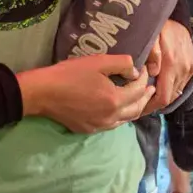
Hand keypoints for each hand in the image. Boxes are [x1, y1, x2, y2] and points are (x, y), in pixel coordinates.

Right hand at [18, 54, 150, 133]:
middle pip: (137, 109)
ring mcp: (100, 126)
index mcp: (115, 100)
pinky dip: (121, 116)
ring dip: (135, 108)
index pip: (138, 90)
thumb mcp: (98, 62)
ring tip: (139, 98)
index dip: (143, 79)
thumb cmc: (69, 75)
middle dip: (145, 97)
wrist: (43, 94)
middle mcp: (111, 117)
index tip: (143, 70)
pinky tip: (119, 108)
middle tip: (150, 87)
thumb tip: (134, 71)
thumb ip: (122, 64)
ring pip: (126, 119)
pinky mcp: (89, 129)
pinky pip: (112, 124)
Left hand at [140, 20, 192, 115]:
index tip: (138, 108)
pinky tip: (160, 85)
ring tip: (148, 95)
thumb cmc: (159, 28)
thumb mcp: (150, 36)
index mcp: (170, 63)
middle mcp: (183, 68)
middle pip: (169, 98)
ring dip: (163, 96)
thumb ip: (152, 53)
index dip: (150, 107)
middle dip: (154, 104)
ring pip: (175, 93)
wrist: (178, 18)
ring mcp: (190, 69)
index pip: (163, 97)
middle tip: (139, 104)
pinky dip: (171, 88)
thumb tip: (154, 73)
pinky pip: (181, 85)